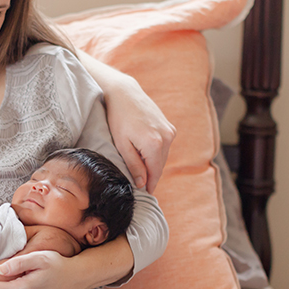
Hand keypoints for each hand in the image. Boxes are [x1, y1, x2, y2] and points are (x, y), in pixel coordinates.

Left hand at [74, 50, 175, 192]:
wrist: (125, 93)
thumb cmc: (118, 118)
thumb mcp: (121, 144)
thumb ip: (133, 165)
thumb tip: (142, 182)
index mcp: (154, 144)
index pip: (155, 173)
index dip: (150, 185)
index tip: (145, 195)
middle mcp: (167, 137)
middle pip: (160, 165)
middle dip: (151, 175)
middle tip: (141, 186)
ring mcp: (170, 131)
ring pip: (162, 156)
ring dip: (153, 164)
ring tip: (141, 170)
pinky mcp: (169, 126)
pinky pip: (164, 146)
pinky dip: (156, 153)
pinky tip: (144, 154)